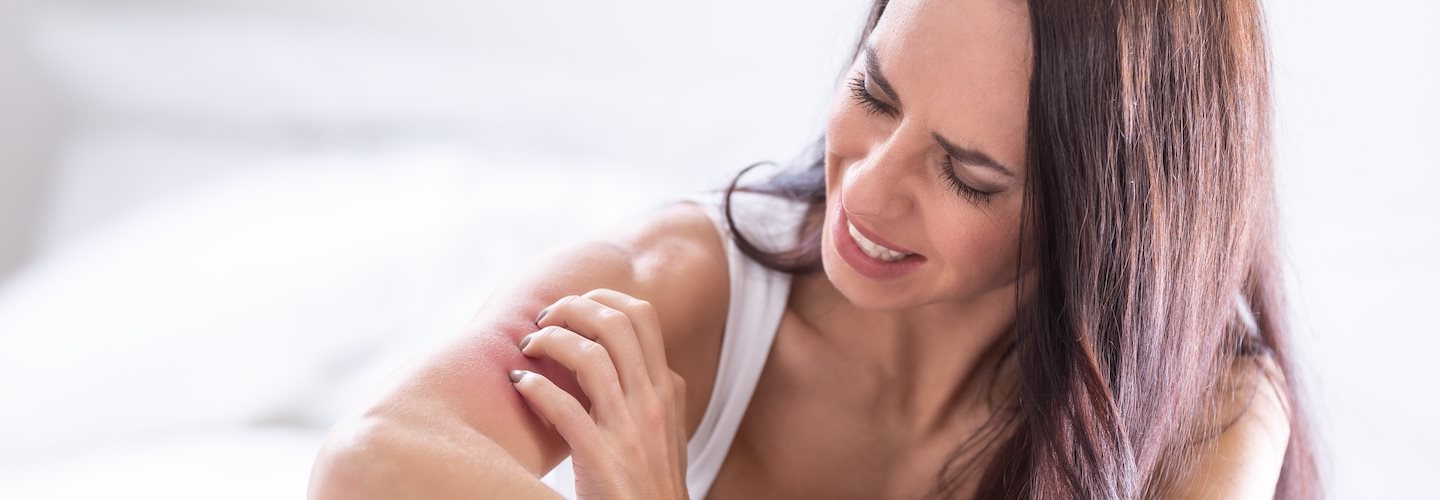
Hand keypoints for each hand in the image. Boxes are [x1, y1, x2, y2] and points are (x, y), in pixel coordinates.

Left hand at [510, 289, 688, 499]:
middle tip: (544, 318)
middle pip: (616, 323)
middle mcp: (652, 401)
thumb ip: (647, 391)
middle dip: (572, 308)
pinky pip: (563, 407)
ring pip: (590, 355)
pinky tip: (519, 384)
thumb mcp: (663, 428)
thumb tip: (621, 357)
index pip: (641, 316)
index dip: (600, 299)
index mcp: (666, 389)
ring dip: (550, 340)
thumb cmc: (651, 483)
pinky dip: (535, 387)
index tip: (572, 308)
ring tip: (527, 345)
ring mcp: (629, 428)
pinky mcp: (601, 457)